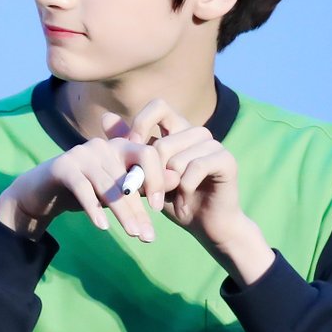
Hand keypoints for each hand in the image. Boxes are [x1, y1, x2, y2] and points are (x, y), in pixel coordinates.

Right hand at [0, 136, 167, 242]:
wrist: (42, 192)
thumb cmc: (86, 190)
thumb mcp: (117, 189)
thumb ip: (144, 184)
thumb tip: (178, 179)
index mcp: (120, 146)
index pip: (148, 154)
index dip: (157, 179)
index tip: (158, 208)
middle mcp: (103, 145)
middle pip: (129, 175)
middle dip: (139, 207)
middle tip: (148, 236)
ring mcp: (81, 154)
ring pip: (108, 185)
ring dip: (122, 212)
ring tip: (133, 234)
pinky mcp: (62, 166)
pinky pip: (83, 189)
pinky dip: (94, 208)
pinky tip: (103, 227)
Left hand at [103, 100, 274, 285]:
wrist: (205, 225)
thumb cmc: (173, 198)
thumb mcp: (145, 173)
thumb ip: (130, 146)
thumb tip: (106, 117)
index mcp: (179, 129)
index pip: (158, 106)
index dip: (141, 124)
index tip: (132, 150)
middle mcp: (197, 132)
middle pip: (163, 142)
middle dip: (153, 173)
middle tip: (156, 192)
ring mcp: (214, 144)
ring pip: (177, 158)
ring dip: (170, 183)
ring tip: (175, 194)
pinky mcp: (226, 160)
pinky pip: (195, 168)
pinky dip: (185, 187)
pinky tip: (187, 197)